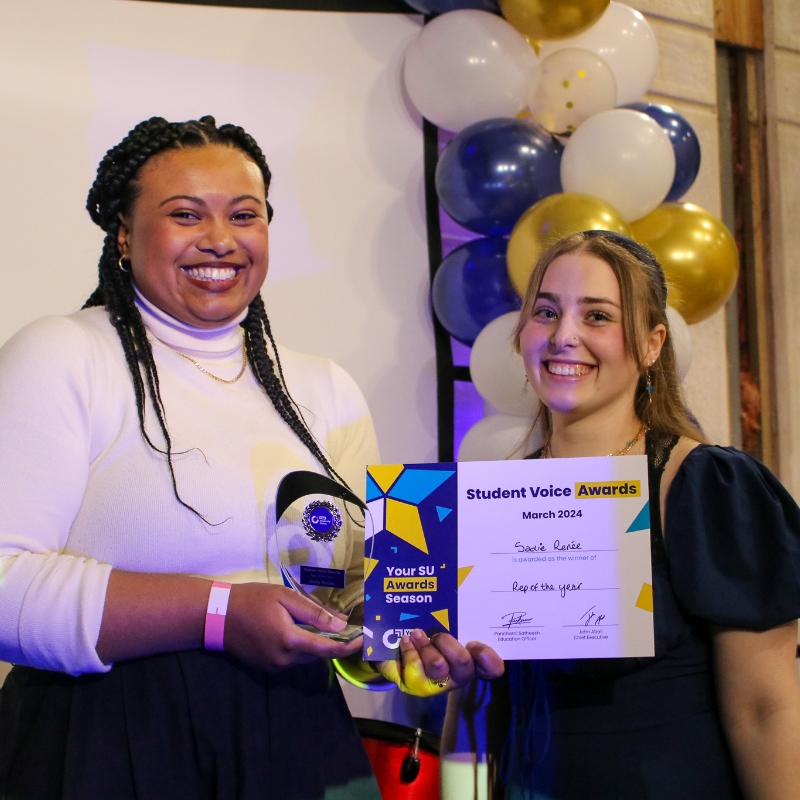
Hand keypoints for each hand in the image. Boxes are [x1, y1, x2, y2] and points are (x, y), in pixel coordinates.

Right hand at [224, 583, 361, 670]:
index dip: (348, 646)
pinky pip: (293, 659)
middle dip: (332, 641)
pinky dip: (301, 646)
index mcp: (290, 641)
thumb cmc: (252, 600)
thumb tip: (342, 625)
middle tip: (343, 623)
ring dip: (315, 643)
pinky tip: (296, 629)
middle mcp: (285, 660)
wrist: (217, 616)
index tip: (363, 638)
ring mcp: (275, 666)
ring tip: (319, 623)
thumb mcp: (285, 598)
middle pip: (318, 654)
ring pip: (306, 657)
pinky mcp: (267, 667)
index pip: (328, 650)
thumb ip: (314, 613)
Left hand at [377, 629, 503, 695]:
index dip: (486, 657)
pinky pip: (413, 671)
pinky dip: (409, 652)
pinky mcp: (416, 686)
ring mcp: (438, 682)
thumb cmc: (433, 633)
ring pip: (437, 666)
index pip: (492, 667)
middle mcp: (458, 674)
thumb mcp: (447, 625)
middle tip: (437, 634)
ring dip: (425, 646)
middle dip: (448, 643)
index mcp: (472, 659)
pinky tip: (405, 642)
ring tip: (416, 633)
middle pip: (463, 663)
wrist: (401, 652)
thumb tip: (457, 592)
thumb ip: (457, 619)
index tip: (473, 642)